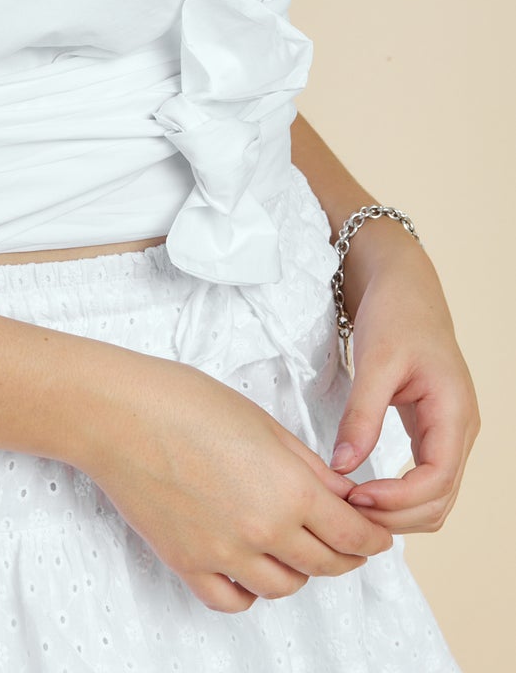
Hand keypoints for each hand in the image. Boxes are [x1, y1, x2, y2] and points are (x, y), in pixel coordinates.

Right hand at [74, 352, 395, 612]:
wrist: (119, 414)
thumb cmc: (184, 401)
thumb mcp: (262, 421)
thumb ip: (307, 465)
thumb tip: (339, 495)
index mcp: (289, 489)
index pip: (352, 534)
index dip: (372, 537)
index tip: (376, 535)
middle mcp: (263, 530)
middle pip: (326, 564)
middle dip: (344, 554)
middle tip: (344, 540)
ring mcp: (224, 553)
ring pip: (285, 587)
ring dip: (298, 570)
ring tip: (292, 545)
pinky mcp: (189, 564)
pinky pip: (234, 600)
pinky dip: (250, 590)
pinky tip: (251, 568)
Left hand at [331, 229, 481, 532]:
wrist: (406, 288)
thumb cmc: (396, 315)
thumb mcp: (376, 361)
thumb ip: (361, 415)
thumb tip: (342, 466)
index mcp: (454, 414)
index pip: (437, 481)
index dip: (397, 500)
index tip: (355, 496)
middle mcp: (460, 432)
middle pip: (439, 501)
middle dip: (395, 515)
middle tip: (346, 510)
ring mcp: (450, 435)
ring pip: (435, 498)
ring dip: (397, 512)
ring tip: (351, 504)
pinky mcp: (434, 433)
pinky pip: (425, 480)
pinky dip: (399, 496)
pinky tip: (365, 490)